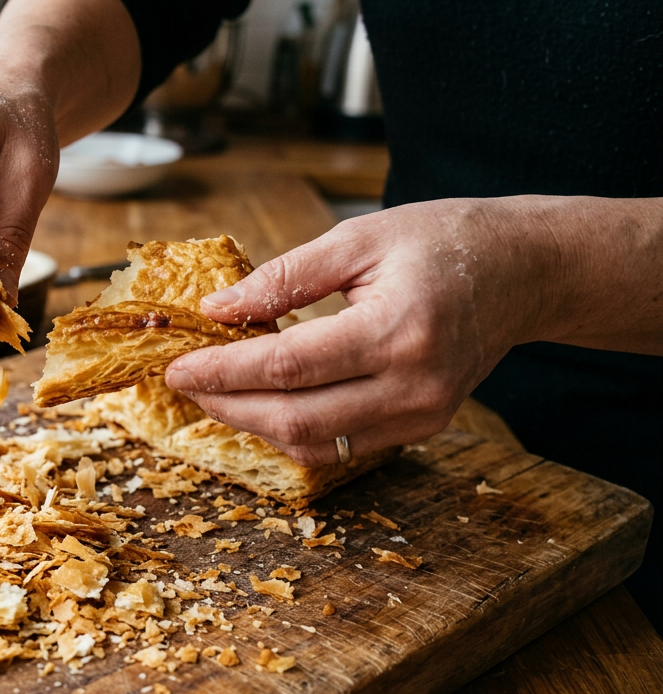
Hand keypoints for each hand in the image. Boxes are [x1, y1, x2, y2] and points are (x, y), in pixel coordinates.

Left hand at [164, 198, 557, 465]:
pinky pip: (340, 445)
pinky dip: (293, 427)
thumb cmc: (444, 242)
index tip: (177, 366)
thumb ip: (284, 278)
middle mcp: (413, 385)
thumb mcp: (359, 239)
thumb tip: (218, 310)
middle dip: (228, 405)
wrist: (525, 272)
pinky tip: (267, 398)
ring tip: (219, 389)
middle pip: (295, 419)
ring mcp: (421, 415)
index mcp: (397, 330)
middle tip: (186, 382)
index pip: (287, 367)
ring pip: (314, 444)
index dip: (222, 371)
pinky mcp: (422, 427)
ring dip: (255, 423)